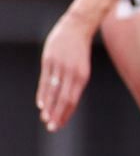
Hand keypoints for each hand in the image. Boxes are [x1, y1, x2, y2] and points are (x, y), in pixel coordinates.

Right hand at [37, 13, 92, 131]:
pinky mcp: (49, 60)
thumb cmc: (78, 50)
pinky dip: (42, 93)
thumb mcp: (80, 67)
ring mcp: (59, 66)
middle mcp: (71, 73)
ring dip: (48, 106)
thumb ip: (72, 82)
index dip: (65, 113)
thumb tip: (63, 100)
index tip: (59, 125)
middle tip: (52, 128)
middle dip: (57, 115)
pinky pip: (44, 80)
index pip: (72, 100)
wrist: (77, 27)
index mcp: (82, 76)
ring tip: (45, 119)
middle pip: (63, 99)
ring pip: (53, 91)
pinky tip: (41, 104)